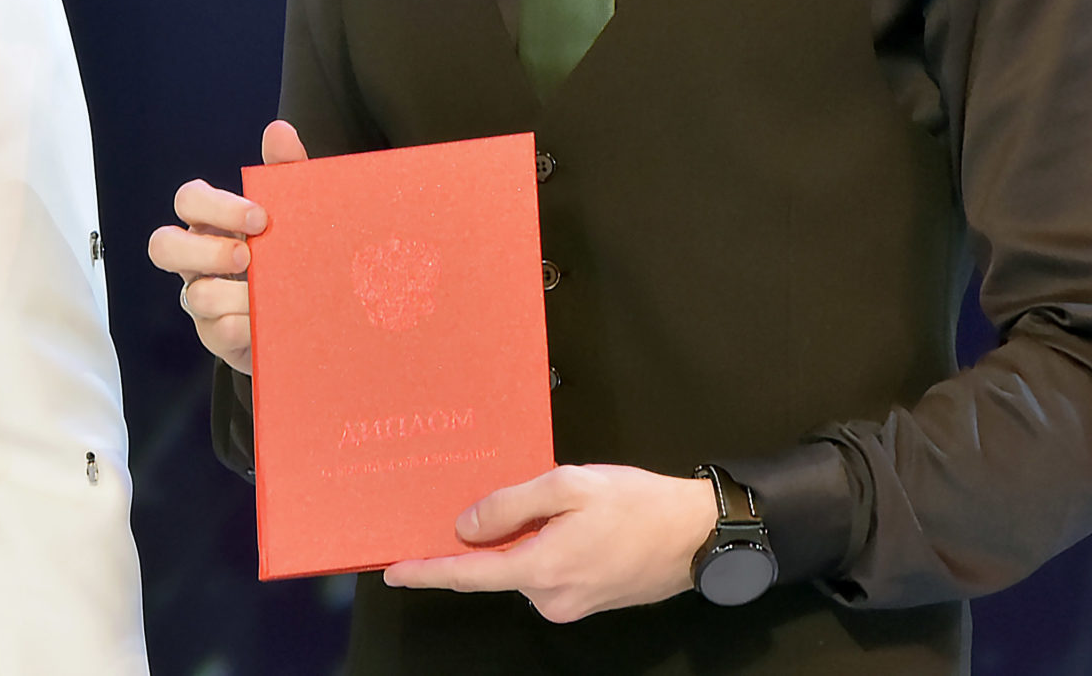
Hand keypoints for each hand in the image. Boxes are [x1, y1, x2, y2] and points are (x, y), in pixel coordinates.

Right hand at [145, 119, 308, 375]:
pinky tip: (262, 325)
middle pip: (163, 245)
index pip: (189, 200)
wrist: (317, 314)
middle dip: (204, 251)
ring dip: (232, 295)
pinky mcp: (218, 336)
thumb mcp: (295, 211)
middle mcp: (197, 258)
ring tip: (265, 297)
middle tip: (248, 258)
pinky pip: (214, 333)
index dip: (217, 206)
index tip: (261, 217)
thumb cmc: (293, 250)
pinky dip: (239, 327)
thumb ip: (287, 171)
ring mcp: (202, 300)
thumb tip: (278, 129)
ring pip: (192, 295)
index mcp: (211, 221)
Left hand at [381, 464, 718, 622]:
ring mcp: (571, 605)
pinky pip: (546, 572)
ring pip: (523, 567)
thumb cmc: (638, 504)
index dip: (427, 571)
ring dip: (523, 539)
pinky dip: (542, 548)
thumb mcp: (568, 486)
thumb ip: (510, 505)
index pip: (468, 575)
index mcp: (542, 569)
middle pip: (496, 567)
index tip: (394, 569)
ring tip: (558, 504)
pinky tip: (568, 522)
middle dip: (488, 537)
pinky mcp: (587, 602)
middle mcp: (551, 598)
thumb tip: (465, 528)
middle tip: (504, 497)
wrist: (697, 534)